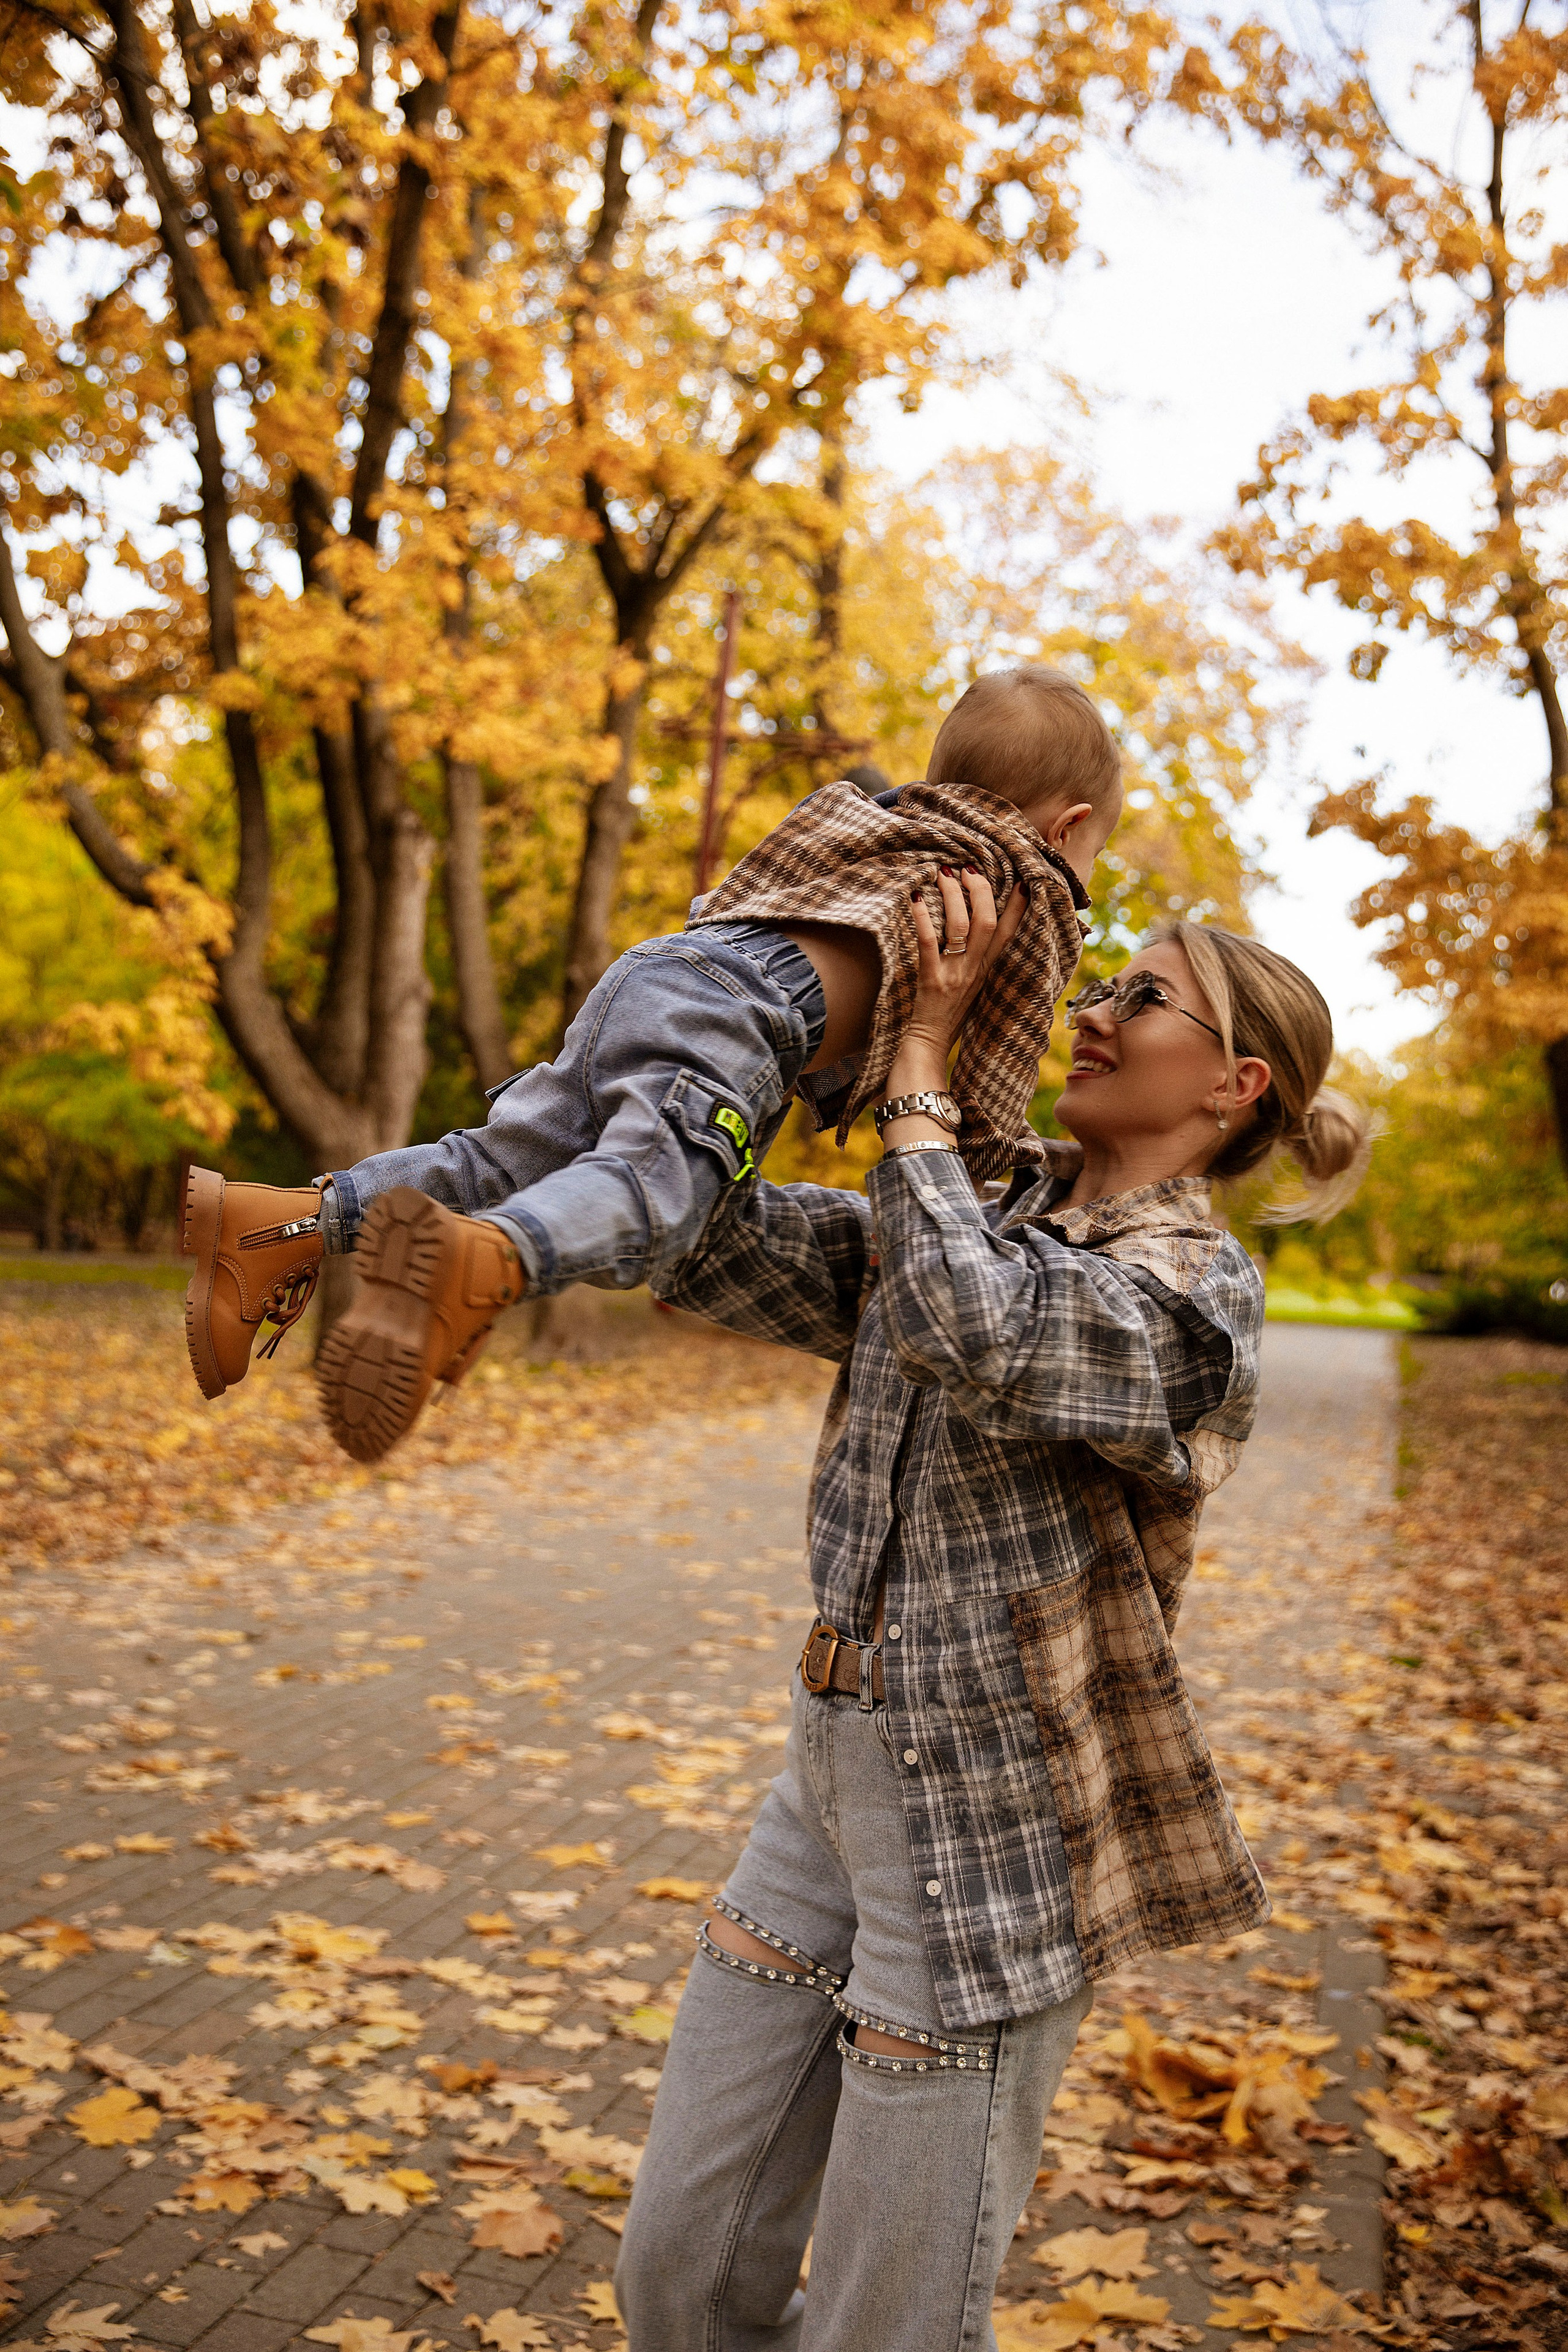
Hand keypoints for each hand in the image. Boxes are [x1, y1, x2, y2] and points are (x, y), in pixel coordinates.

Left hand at [877, 867, 1026, 1123]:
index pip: (1011, 933)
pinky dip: (923, 919)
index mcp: (990, 972)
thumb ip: (984, 961)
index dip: (1019, 905)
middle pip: (989, 923)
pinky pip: (929, 945)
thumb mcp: (976, 987)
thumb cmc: (950, 1015)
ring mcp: (954, 977)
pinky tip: (916, 898)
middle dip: (981, 889)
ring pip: (961, 927)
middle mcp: (977, 972)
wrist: (927, 1049)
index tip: (1022, 878)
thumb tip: (986, 929)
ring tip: (942, 874)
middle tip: (969, 868)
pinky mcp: (930, 982)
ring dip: (952, 896)